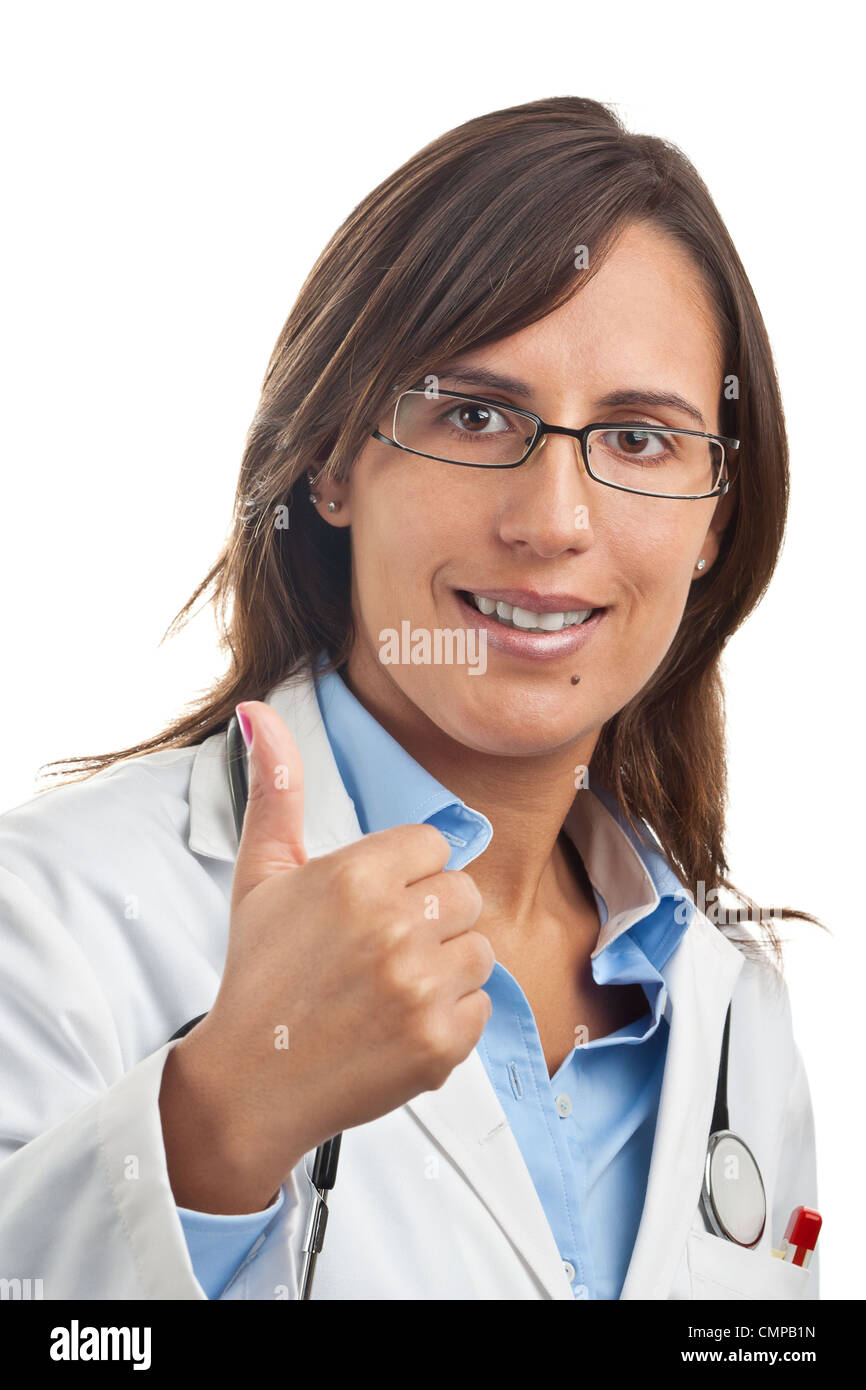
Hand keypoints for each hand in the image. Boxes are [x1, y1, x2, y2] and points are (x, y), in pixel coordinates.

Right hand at [164, 698, 492, 1208]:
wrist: (251, 1082)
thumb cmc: (259, 974)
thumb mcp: (261, 875)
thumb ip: (274, 790)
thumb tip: (260, 713)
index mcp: (354, 875)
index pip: (434, 845)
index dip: (406, 877)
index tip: (372, 908)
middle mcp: (393, 926)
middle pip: (464, 895)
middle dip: (430, 921)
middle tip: (380, 953)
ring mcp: (420, 987)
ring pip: (481, 951)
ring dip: (445, 970)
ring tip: (388, 990)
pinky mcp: (441, 1042)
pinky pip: (482, 1007)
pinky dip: (449, 1020)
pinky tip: (398, 1026)